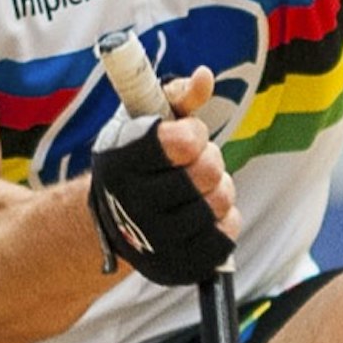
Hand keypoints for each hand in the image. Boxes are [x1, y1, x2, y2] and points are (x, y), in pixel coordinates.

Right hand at [86, 70, 237, 284]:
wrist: (116, 219)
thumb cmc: (138, 159)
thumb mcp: (146, 121)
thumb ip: (177, 96)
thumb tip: (205, 77)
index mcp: (120, 162)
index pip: (184, 142)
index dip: (194, 134)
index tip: (186, 137)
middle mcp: (132, 205)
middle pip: (208, 173)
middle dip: (210, 160)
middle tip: (196, 163)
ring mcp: (154, 241)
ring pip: (220, 202)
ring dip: (220, 190)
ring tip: (199, 189)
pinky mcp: (177, 265)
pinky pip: (227, 235)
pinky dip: (224, 220)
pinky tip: (204, 214)